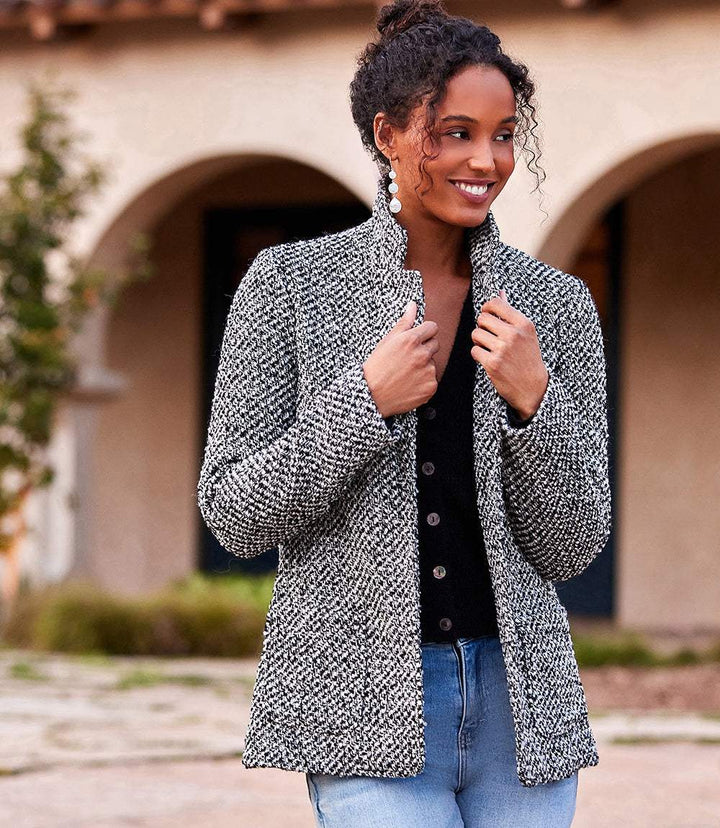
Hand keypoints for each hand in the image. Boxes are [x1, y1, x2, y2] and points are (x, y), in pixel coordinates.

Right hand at [363, 301, 439, 417]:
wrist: (371, 395)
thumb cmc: (376, 367)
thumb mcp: (387, 341)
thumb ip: (404, 322)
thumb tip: (413, 305)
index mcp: (411, 340)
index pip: (433, 327)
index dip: (424, 333)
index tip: (416, 340)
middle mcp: (422, 354)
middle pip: (435, 344)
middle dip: (424, 349)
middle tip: (407, 359)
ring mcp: (428, 372)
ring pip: (432, 363)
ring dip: (423, 366)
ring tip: (406, 373)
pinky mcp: (431, 387)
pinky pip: (432, 380)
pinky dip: (424, 382)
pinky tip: (409, 384)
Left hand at [470, 288, 548, 419]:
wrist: (533, 388)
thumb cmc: (528, 357)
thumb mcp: (525, 333)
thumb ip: (510, 313)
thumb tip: (500, 292)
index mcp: (523, 323)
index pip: (495, 303)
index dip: (486, 309)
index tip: (488, 317)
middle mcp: (513, 334)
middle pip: (482, 318)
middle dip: (482, 327)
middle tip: (490, 337)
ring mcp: (503, 349)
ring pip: (476, 334)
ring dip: (479, 341)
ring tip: (490, 348)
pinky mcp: (492, 364)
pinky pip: (474, 350)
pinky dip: (478, 355)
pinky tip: (489, 359)